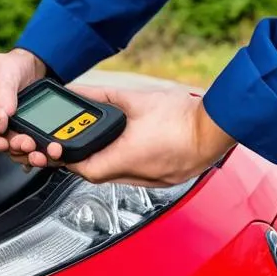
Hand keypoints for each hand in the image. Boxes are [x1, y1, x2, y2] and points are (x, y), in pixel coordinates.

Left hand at [0, 85, 236, 186]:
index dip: (67, 157)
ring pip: (116, 177)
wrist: (217, 127)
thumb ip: (101, 97)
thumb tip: (77, 94)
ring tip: (104, 143)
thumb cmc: (182, 115)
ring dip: (105, 162)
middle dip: (84, 159)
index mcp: (125, 158)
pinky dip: (125, 165)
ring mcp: (152, 181)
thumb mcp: (134, 99)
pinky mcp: (164, 181)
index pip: (82, 167)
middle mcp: (136, 175)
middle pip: (97, 174)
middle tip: (77, 143)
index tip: (60, 146)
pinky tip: (129, 149)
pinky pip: (135, 177)